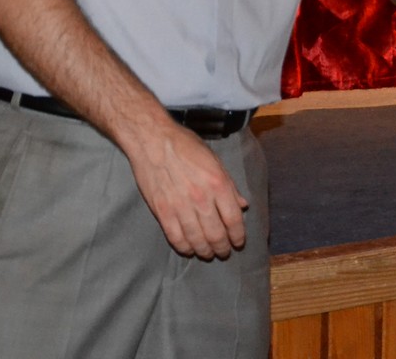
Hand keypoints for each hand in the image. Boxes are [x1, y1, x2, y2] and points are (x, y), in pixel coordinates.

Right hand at [126, 120, 249, 259]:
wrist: (153, 140)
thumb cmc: (185, 146)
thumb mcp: (214, 160)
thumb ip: (229, 185)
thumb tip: (242, 205)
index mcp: (218, 183)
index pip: (233, 219)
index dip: (238, 235)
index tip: (238, 242)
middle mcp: (201, 198)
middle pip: (216, 234)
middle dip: (222, 248)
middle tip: (224, 252)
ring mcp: (180, 206)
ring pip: (197, 240)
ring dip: (205, 251)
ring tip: (208, 254)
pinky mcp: (162, 211)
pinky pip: (175, 237)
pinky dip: (184, 248)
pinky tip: (189, 250)